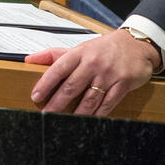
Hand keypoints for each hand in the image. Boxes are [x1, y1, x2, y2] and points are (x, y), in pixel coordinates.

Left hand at [25, 29, 157, 116]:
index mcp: (81, 53)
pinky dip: (98, 114)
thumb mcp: (79, 47)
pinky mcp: (123, 84)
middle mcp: (93, 63)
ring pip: (89, 98)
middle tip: (46, 114)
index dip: (46, 83)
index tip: (36, 96)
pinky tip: (88, 121)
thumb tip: (28, 60)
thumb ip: (53, 55)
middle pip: (72, 86)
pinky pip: (108, 103)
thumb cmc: (104, 48)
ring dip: (76, 113)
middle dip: (57, 102)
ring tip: (65, 121)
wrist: (136, 43)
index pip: (59, 68)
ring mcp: (109, 74)